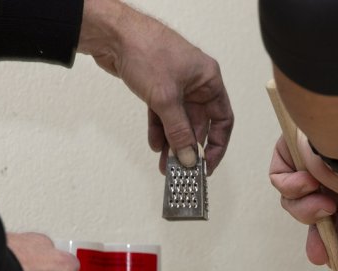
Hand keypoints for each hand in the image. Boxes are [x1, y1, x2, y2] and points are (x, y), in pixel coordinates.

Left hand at [78, 0, 232, 173]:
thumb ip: (178, 131)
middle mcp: (195, 83)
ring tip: (166, 164)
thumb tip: (189, 157)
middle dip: (189, 147)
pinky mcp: (157, 88)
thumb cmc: (147, 51)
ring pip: (179, 122)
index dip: (217, 145)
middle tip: (181, 169)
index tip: (207, 165)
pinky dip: (159, 130)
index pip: (222, 119)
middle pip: (199, 124)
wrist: (114, 35)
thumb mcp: (166, 98)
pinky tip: (155, 145)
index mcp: (208, 80)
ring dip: (172, 143)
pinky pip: (163, 115)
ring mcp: (176, 85)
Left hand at [269, 135, 337, 270]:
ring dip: (307, 210)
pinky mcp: (292, 155)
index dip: (334, 245)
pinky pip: (279, 181)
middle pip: (315, 218)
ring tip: (325, 202)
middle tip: (317, 252)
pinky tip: (309, 181)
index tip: (330, 261)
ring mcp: (314, 166)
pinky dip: (292, 187)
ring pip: (296, 204)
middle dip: (316, 236)